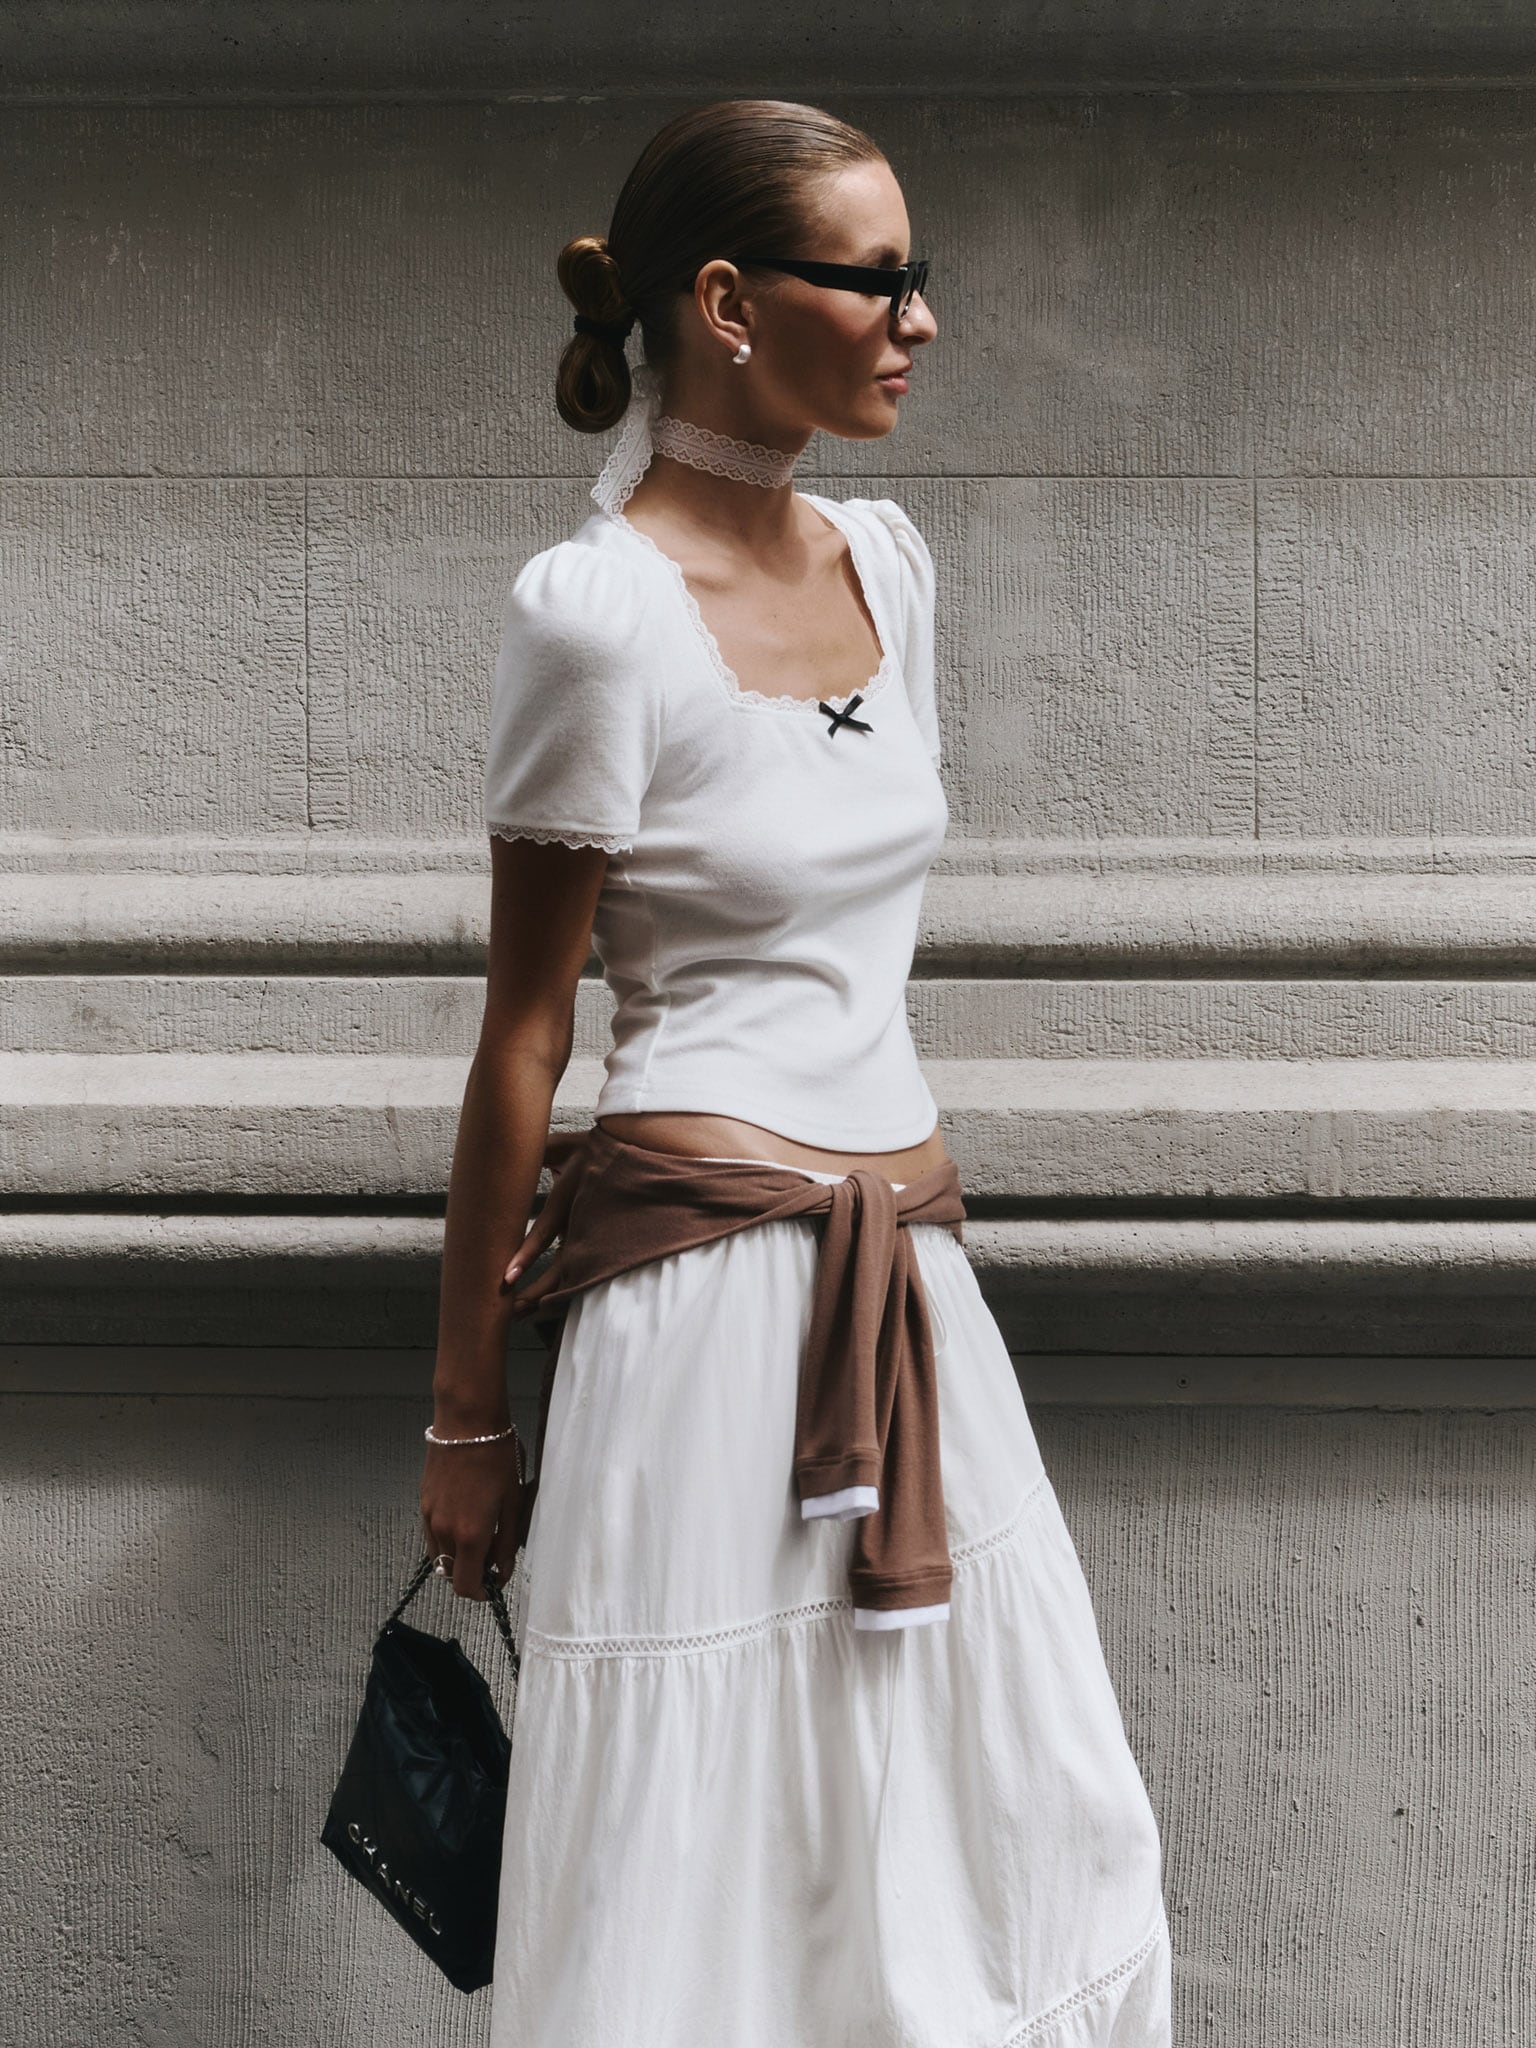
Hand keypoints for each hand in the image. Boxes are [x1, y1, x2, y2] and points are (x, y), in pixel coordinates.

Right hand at [419, 1431, 523, 1601]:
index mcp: (470, 1535)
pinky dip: (446, 1539)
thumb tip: (503, 1570)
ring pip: (439, 1557)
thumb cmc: (497, 1456)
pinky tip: (465, 1517)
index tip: (495, 1582)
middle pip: (450, 1575)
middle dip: (471, 1574)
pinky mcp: (423, 1503)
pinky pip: (432, 1535)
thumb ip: (507, 1541)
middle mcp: (444, 1531)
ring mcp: (430, 1518)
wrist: (467, 1423)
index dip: (481, 1592)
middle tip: (492, 1556)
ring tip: (480, 1534)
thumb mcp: (513, 1501)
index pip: (466, 1586)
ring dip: (458, 1556)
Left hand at [503, 1125, 592, 1318]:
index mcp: (568, 1198)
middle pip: (559, 1268)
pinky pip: (579, 1271)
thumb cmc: (587, 1148)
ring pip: (570, 1275)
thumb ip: (532, 1151)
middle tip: (510, 1309)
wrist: (630, 1151)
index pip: (544, 1233)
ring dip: (545, 1296)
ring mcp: (592, 1235)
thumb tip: (503, 1146)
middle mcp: (581, 1222)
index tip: (507, 1278)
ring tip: (519, 1313)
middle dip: (534, 1292)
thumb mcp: (558, 1144)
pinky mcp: (597, 1242)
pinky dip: (561, 1289)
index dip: (526, 1256)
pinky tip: (543, 1304)